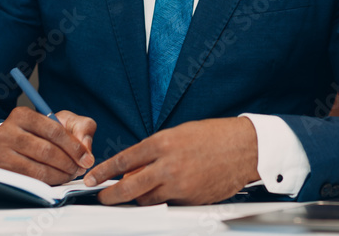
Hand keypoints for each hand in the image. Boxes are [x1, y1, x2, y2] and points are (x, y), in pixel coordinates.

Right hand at [0, 106, 95, 184]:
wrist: (9, 143)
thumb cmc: (39, 131)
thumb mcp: (61, 120)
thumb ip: (81, 127)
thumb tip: (86, 150)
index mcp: (23, 115)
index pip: (54, 130)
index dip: (74, 147)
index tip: (87, 159)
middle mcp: (8, 132)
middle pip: (46, 151)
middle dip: (68, 163)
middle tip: (80, 169)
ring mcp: (2, 153)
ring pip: (38, 169)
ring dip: (60, 175)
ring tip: (71, 174)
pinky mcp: (2, 172)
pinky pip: (30, 181)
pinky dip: (48, 182)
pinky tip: (58, 178)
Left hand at [84, 117, 258, 204]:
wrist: (245, 148)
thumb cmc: (215, 136)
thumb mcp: (180, 134)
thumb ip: (156, 151)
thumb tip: (134, 167)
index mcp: (164, 142)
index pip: (124, 160)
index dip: (104, 171)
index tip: (93, 178)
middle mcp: (169, 165)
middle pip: (129, 187)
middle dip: (111, 195)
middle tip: (102, 197)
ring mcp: (180, 184)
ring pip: (147, 200)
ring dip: (137, 199)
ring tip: (134, 195)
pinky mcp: (191, 199)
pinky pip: (168, 204)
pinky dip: (162, 201)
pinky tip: (163, 194)